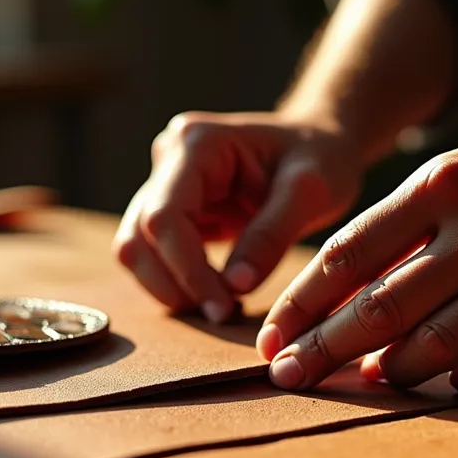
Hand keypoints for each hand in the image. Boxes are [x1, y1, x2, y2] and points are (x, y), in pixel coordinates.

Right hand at [114, 111, 363, 321]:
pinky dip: (179, 282)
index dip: (186, 269)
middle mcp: (169, 158)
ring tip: (222, 307)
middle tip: (224, 313)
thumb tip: (235, 286)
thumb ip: (271, 236)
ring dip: (170, 287)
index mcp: (197, 143)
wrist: (320, 145)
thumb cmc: (320, 158)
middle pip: (140, 236)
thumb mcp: (310, 193)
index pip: (164, 216)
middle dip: (176, 283)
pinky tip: (218, 294)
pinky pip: (155, 254)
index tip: (223, 307)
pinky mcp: (172, 210)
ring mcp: (165, 183)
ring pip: (137, 249)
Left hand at [258, 102, 457, 393]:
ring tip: (365, 383)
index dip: (301, 304)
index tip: (271, 337)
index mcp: (445, 184)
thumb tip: (350, 295)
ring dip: (392, 374)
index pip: (348, 255)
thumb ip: (411, 225)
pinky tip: (448, 387)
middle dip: (323, 352)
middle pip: (380, 309)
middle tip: (286, 379)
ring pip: (438, 347)